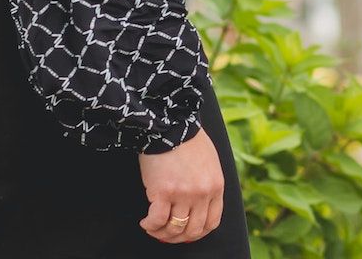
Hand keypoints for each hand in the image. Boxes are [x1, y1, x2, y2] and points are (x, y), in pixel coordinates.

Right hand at [139, 127, 221, 242]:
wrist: (170, 124)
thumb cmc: (188, 139)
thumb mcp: (210, 163)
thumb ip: (208, 184)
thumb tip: (198, 206)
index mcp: (216, 186)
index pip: (212, 222)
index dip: (198, 232)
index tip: (187, 233)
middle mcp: (202, 194)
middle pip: (193, 230)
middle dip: (179, 237)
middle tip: (168, 234)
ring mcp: (183, 194)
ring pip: (174, 228)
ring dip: (162, 233)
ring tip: (154, 228)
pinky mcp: (163, 192)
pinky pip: (156, 221)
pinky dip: (150, 225)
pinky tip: (146, 222)